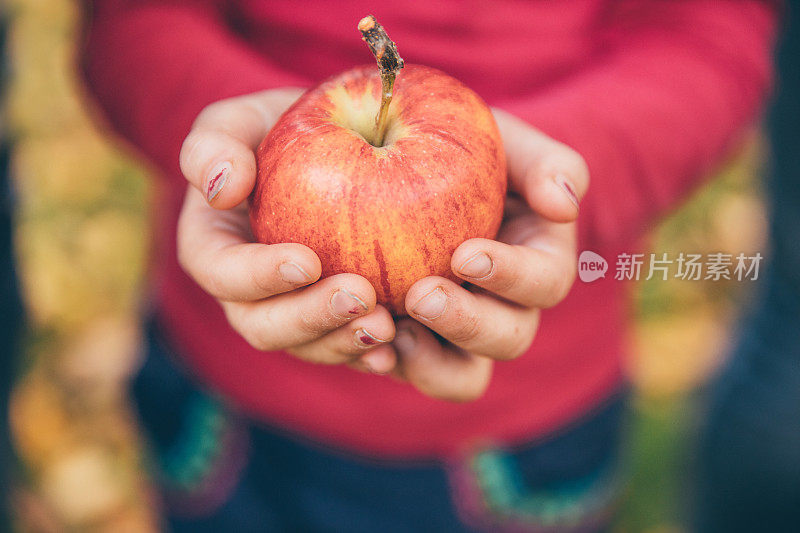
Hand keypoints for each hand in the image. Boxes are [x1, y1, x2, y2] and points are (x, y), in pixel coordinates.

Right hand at [177, 89, 397, 373]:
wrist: (329, 149)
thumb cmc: (278, 131)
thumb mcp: (243, 119)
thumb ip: (215, 142)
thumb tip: (219, 186)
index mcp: (214, 249)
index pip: (221, 272)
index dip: (258, 276)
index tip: (307, 261)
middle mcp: (247, 293)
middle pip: (264, 325)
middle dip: (310, 318)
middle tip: (361, 297)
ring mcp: (291, 313)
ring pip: (308, 346)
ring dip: (344, 342)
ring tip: (387, 326)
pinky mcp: (332, 322)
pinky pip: (346, 349)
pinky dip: (370, 354)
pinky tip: (402, 345)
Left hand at [392, 109, 588, 401]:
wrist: (414, 168)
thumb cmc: (470, 152)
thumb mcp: (507, 143)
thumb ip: (545, 163)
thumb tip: (564, 202)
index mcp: (538, 265)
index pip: (544, 283)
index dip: (512, 276)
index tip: (467, 254)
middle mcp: (506, 309)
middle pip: (508, 340)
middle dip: (467, 323)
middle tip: (421, 295)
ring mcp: (459, 335)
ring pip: (462, 376)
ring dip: (430, 361)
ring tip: (390, 330)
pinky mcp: (414, 344)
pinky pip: (408, 371)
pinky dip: (388, 364)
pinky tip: (361, 342)